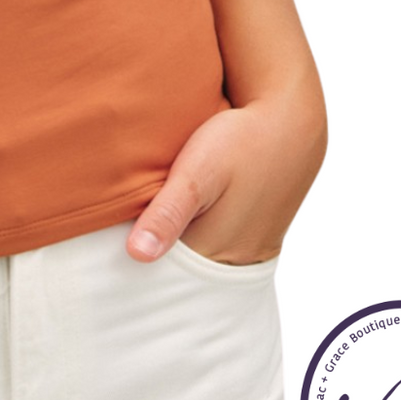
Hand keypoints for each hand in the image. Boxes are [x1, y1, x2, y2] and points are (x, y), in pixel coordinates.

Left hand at [126, 87, 326, 266]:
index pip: (161, 276)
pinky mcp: (255, 234)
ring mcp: (247, 250)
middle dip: (152, 259)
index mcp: (212, 251)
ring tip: (141, 226)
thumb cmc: (241, 142)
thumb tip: (137, 255)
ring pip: (197, 260)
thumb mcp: (198, 172)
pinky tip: (180, 217)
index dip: (132, 264)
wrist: (292, 123)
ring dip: (173, 247)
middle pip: (179, 272)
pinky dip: (194, 238)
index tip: (107, 249)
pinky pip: (216, 247)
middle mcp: (231, 260)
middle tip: (115, 237)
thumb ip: (168, 212)